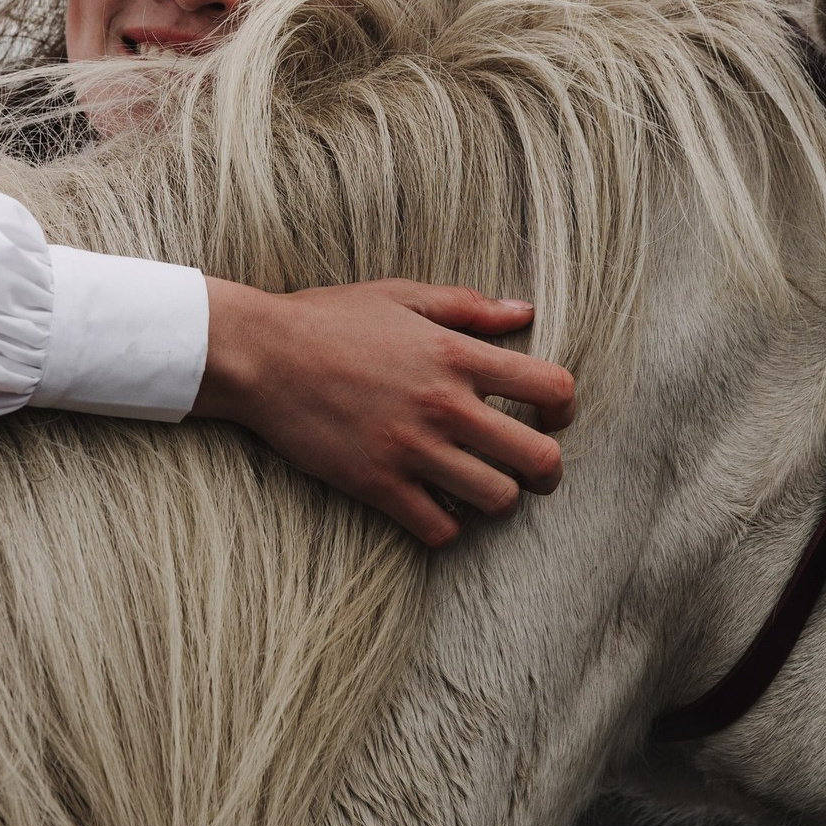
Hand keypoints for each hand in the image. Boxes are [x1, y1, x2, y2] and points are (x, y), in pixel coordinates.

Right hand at [190, 278, 575, 545]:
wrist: (261, 356)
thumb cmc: (329, 320)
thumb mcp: (402, 296)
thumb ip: (468, 307)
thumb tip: (525, 313)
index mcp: (456, 355)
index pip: (551, 389)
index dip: (564, 408)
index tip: (550, 415)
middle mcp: (444, 406)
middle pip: (538, 459)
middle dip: (548, 470)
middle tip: (533, 469)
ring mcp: (412, 450)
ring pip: (497, 500)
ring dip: (500, 498)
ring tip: (483, 487)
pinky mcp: (377, 485)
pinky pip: (439, 529)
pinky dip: (448, 526)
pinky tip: (438, 507)